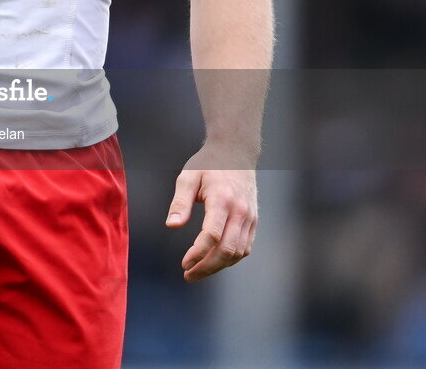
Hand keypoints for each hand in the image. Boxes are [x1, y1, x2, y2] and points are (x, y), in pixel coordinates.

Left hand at [165, 144, 256, 281]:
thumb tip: (172, 226)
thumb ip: (180, 202)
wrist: (236, 152)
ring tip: (198, 270)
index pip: (212, 235)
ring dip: (218, 266)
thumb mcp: (188, 177)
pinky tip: (215, 260)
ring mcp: (250, 217)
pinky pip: (245, 247)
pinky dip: (231, 259)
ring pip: (238, 253)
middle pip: (227, 250)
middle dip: (207, 267)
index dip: (197, 253)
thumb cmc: (208, 164)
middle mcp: (240, 211)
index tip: (184, 263)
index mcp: (222, 199)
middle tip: (188, 274)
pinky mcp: (254, 220)